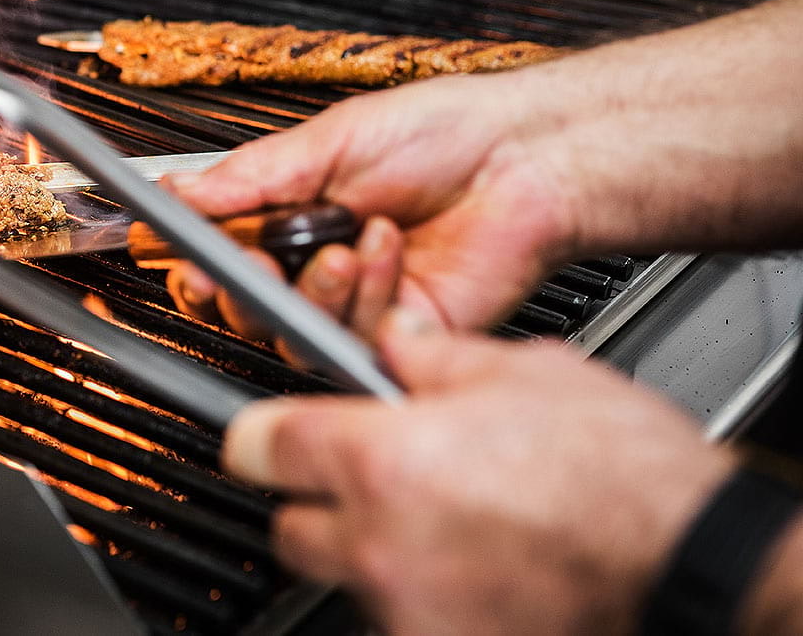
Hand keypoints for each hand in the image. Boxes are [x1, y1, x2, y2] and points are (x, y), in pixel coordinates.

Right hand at [166, 73, 578, 342]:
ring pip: (294, 333)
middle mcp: (313, 265)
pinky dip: (367, 294)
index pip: (217, 259)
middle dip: (242, 291)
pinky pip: (353, 339)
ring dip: (313, 290)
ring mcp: (355, 303)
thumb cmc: (440, 135)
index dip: (197, 270)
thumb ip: (248, 178)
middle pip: (245, 310)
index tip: (190, 262)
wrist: (520, 158)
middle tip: (253, 265)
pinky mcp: (398, 334)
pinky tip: (388, 251)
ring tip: (345, 244)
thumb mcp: (328, 142)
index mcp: (286, 214)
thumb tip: (177, 192)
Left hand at [223, 312, 734, 635]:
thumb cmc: (619, 471)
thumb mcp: (517, 370)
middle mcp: (377, 541)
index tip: (271, 430)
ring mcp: (407, 606)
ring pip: (346, 573)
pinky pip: (399, 612)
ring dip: (373, 543)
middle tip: (369, 474)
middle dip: (315, 498)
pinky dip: (422, 587)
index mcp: (378, 459)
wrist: (693, 559)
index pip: (256, 445)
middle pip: (290, 524)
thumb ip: (429, 358)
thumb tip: (390, 340)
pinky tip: (473, 557)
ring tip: (443, 515)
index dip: (262, 430)